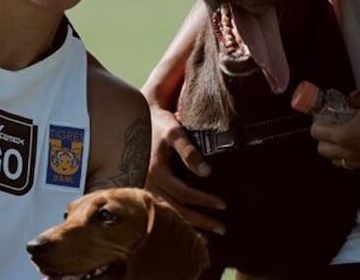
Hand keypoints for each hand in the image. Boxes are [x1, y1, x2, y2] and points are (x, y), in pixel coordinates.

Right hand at [145, 106, 225, 234]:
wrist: (135, 121)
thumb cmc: (158, 125)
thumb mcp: (174, 131)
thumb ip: (189, 151)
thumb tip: (207, 172)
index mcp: (156, 172)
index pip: (184, 193)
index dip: (204, 201)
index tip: (223, 205)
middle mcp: (147, 185)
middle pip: (176, 210)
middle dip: (201, 221)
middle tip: (223, 229)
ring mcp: (143, 190)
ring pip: (167, 214)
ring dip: (188, 227)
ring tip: (207, 238)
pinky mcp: (143, 190)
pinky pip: (160, 211)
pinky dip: (175, 221)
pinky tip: (187, 229)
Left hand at [310, 88, 359, 172]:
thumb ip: (356, 97)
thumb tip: (350, 99)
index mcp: (345, 136)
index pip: (318, 134)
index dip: (317, 124)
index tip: (322, 117)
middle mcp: (350, 153)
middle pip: (323, 151)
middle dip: (323, 140)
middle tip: (332, 128)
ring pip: (340, 162)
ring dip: (338, 151)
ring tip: (348, 138)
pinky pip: (359, 164)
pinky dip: (357, 156)